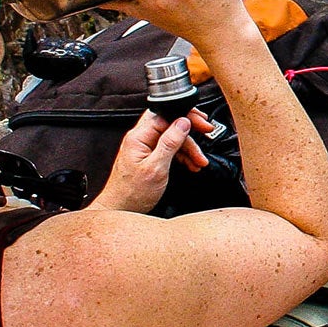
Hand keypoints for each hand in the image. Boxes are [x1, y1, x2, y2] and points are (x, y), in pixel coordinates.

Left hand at [89, 109, 210, 212]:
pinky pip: (168, 149)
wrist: (121, 210)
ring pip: (171, 138)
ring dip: (189, 148)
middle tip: (206, 134)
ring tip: (199, 161)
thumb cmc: (132, 194)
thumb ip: (170, 143)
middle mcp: (140, 139)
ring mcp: (143, 147)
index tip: (202, 125)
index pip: (166, 115)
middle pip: (170, 124)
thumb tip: (183, 122)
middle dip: (190, 132)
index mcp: (139, 137)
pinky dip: (182, 155)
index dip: (186, 118)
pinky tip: (190, 164)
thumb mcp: (156, 168)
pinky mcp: (147, 157)